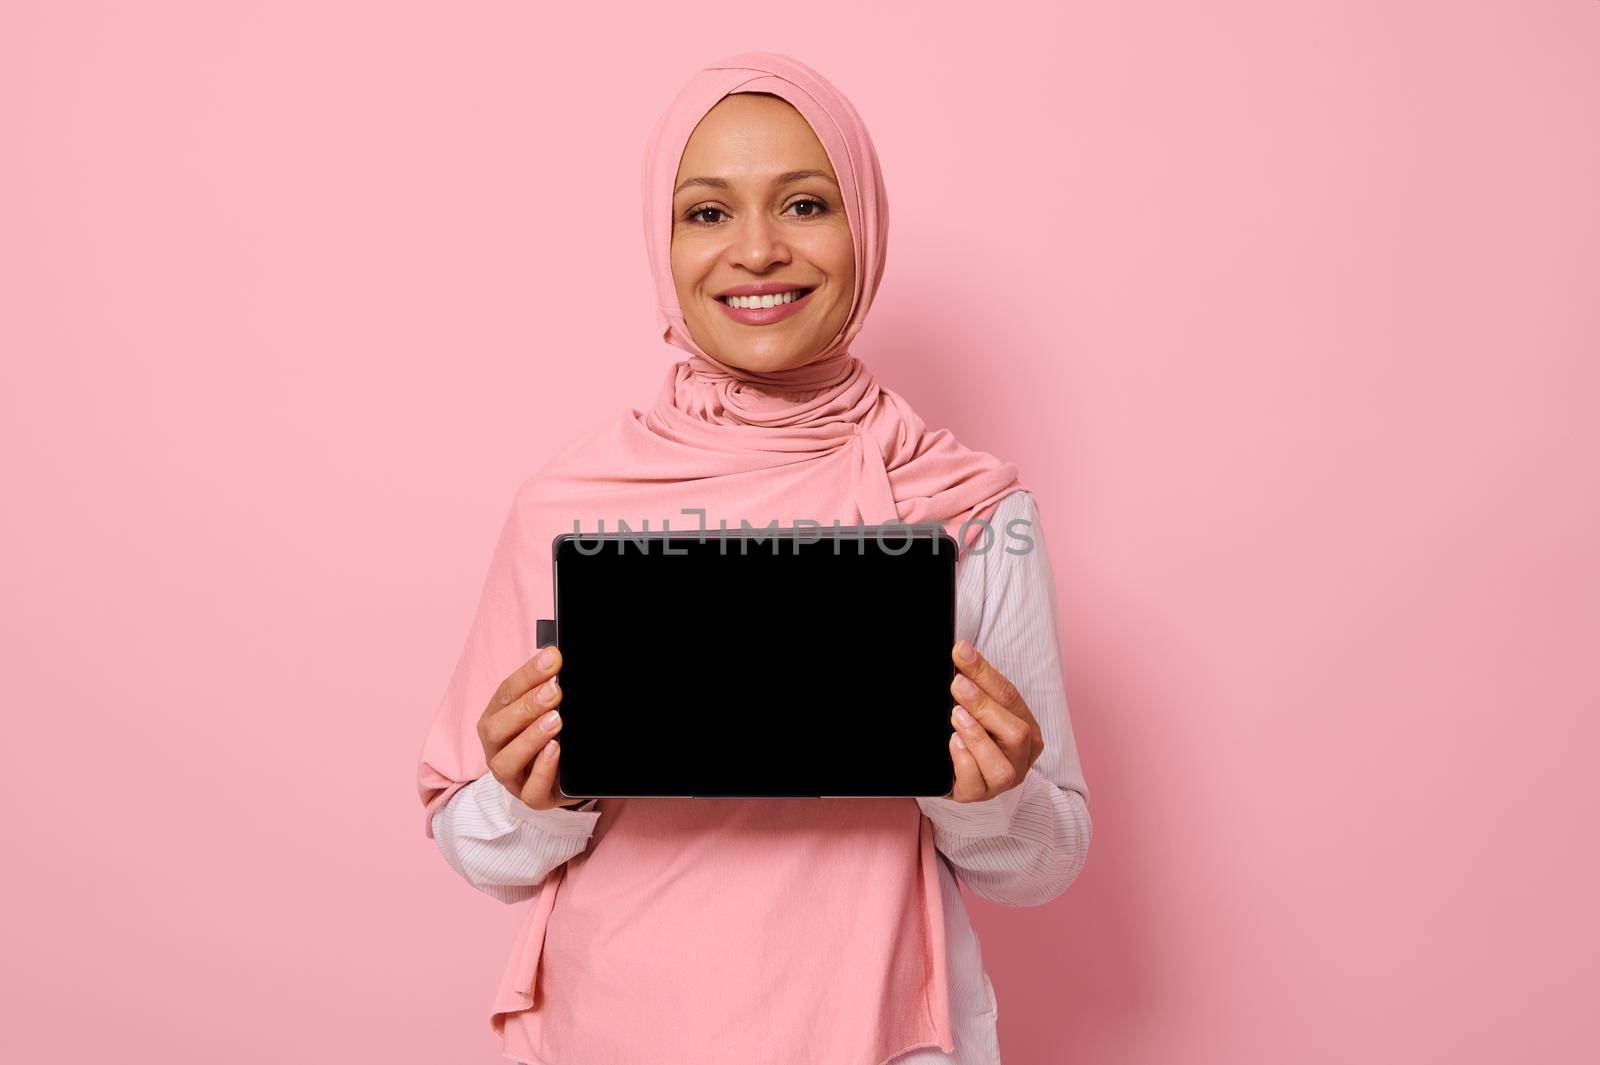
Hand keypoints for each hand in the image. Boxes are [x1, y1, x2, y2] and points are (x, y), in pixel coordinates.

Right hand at [476, 644, 585, 810]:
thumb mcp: (547, 709)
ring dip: (531, 738)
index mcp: (497, 718)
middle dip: (526, 707)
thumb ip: (548, 690)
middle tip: (555, 691)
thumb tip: (559, 661)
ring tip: (556, 720)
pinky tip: (556, 751)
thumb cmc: (552, 735)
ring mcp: (511, 776)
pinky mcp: (531, 798)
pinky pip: (531, 790)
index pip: (506, 693)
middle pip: (497, 727)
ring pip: (507, 761)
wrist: (567, 777)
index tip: (553, 658)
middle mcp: (496, 748)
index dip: (528, 674)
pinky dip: (542, 769)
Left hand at [945, 640, 1044, 802]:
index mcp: (1027, 729)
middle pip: (1015, 732)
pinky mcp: (979, 795)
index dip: (985, 673)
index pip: (1011, 697)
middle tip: (957, 685)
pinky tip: (952, 743)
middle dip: (984, 706)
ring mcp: (1003, 781)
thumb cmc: (972, 733)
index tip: (961, 652)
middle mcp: (1021, 757)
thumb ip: (974, 683)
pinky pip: (976, 783)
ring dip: (977, 737)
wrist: (955, 773)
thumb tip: (960, 651)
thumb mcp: (977, 706)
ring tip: (955, 716)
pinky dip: (964, 760)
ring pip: (1001, 766)